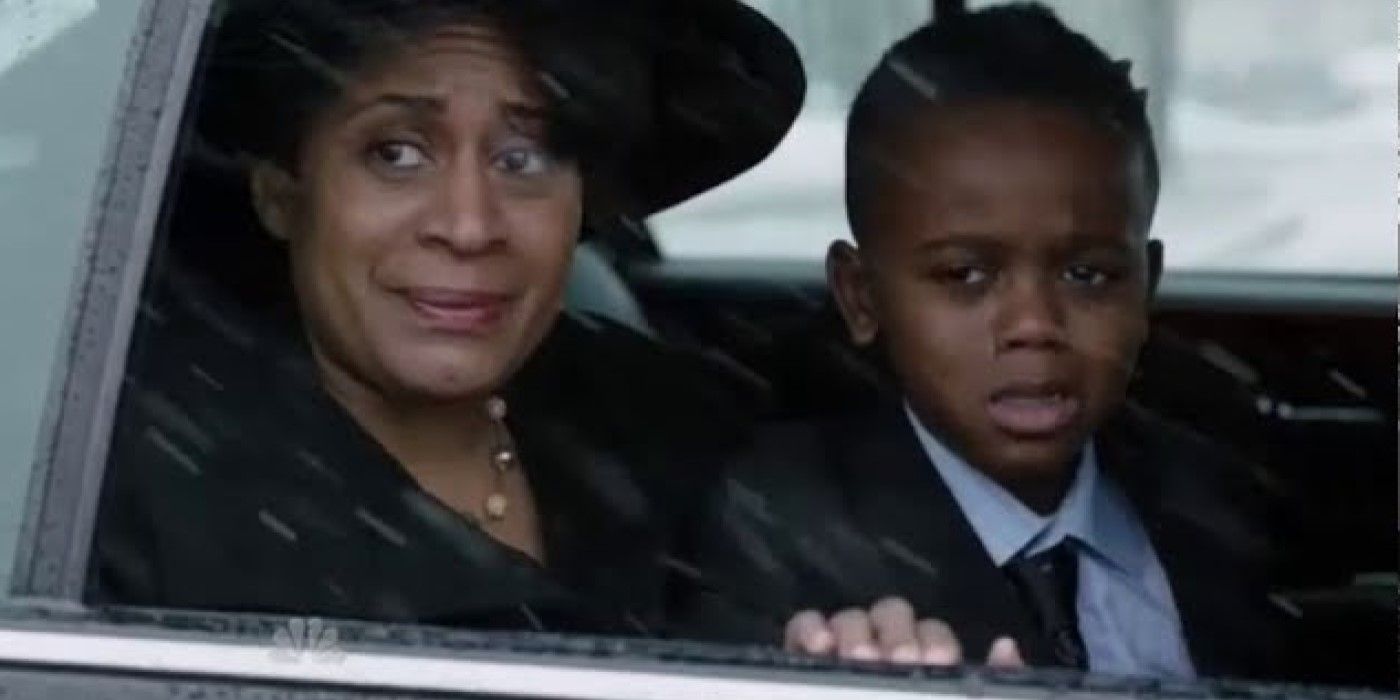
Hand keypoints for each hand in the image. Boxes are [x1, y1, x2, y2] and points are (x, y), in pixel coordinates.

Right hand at [784, 596, 1025, 666]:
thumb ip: (993, 690)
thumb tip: (1005, 646)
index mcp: (926, 675)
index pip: (933, 636)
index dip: (935, 642)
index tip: (934, 664)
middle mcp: (885, 661)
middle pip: (891, 616)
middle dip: (895, 632)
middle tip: (896, 661)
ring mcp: (840, 659)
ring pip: (850, 620)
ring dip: (855, 631)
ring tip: (858, 659)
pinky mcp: (802, 663)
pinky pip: (803, 629)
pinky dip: (810, 628)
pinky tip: (821, 647)